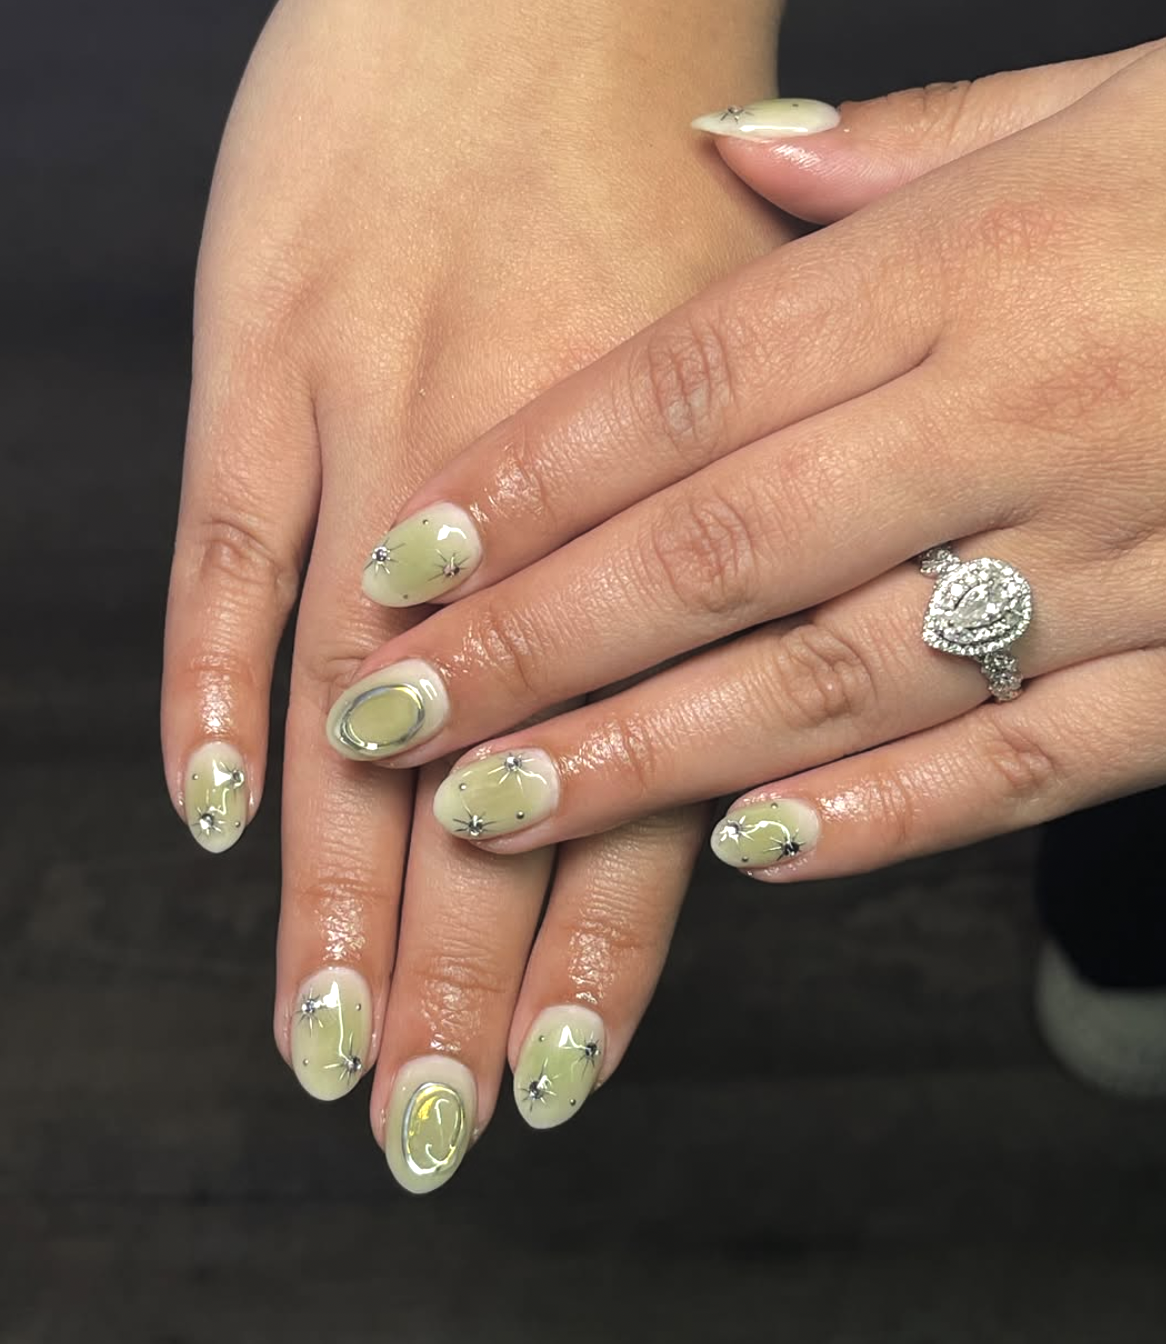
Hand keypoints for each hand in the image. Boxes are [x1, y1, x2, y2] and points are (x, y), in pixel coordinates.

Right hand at [161, 0, 790, 1188]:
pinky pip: (227, 546)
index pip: (631, 786)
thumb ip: (706, 579)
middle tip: (422, 1122)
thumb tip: (680, 755)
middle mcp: (523, 502)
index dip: (590, 952)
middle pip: (482, 791)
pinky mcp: (263, 355)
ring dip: (332, 888)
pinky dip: (212, 684)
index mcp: (663, 519)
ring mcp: (377, 428)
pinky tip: (215, 810)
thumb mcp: (736, 382)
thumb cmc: (643, 178)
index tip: (556, 1081)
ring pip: (350, 710)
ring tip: (322, 1033)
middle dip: (452, 976)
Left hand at [324, 41, 1165, 885]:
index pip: (691, 385)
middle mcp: (1027, 415)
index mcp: (984, 264)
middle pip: (722, 551)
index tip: (404, 562)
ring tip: (503, 809)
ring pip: (842, 678)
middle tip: (388, 720)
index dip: (530, 481)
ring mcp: (1124, 555)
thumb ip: (909, 152)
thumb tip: (729, 154)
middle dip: (538, 647)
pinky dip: (885, 818)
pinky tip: (752, 860)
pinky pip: (1030, 762)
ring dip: (654, 757)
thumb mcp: (1113, 102)